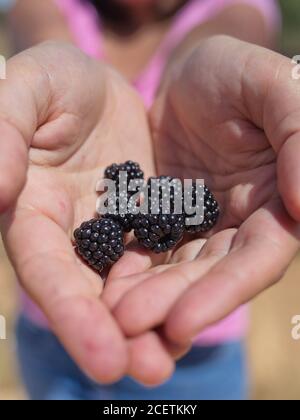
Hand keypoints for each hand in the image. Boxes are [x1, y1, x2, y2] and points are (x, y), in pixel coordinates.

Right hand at [0, 42, 177, 384]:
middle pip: (88, 293)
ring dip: (148, 323)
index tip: (104, 357)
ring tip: (171, 359)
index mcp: (34, 211)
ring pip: (126, 285)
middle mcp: (70, 234)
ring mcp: (110, 231)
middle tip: (149, 372)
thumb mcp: (31, 90)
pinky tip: (193, 311)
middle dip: (115, 335)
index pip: (47, 271)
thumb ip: (6, 131)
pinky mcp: (145, 221)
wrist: (98, 85)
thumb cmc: (57, 82)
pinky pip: (159, 259)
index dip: (71, 313)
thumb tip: (0, 190)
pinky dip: (172, 287)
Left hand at [105, 36, 299, 345]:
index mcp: (273, 204)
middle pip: (209, 275)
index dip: (224, 291)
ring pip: (175, 271)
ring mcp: (198, 226)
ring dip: (147, 298)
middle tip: (130, 326)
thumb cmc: (233, 73)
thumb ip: (297, 135)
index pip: (256, 258)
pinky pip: (145, 250)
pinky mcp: (162, 220)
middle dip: (173, 304)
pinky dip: (128, 272)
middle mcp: (238, 225)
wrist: (187, 76)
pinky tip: (103, 290)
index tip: (182, 321)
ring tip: (112, 318)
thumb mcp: (268, 86)